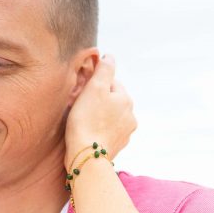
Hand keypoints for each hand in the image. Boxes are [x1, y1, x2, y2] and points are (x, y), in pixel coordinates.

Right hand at [64, 55, 134, 170]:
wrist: (87, 156)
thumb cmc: (87, 120)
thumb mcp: (94, 88)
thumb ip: (104, 69)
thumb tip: (109, 56)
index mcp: (126, 99)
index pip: (111, 83)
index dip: (94, 86)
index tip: (83, 94)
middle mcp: (131, 116)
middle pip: (112, 100)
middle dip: (99, 101)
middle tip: (82, 108)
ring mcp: (126, 133)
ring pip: (111, 117)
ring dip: (100, 116)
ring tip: (85, 122)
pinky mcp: (118, 146)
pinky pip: (109, 132)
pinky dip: (101, 131)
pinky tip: (90, 134)